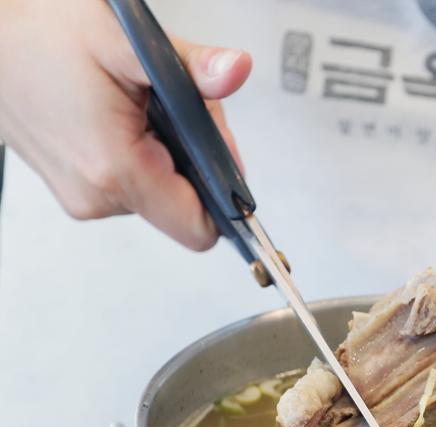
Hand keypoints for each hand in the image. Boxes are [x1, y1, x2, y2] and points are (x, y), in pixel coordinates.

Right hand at [0, 0, 251, 249]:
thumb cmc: (44, 35)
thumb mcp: (125, 38)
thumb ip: (190, 66)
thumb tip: (236, 71)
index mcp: (116, 171)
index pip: (201, 228)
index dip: (224, 191)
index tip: (217, 149)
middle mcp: (98, 197)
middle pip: (188, 204)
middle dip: (197, 155)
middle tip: (172, 103)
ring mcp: (84, 198)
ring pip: (164, 191)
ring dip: (171, 149)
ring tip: (140, 101)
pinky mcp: (78, 189)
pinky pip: (136, 182)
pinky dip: (145, 150)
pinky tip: (122, 112)